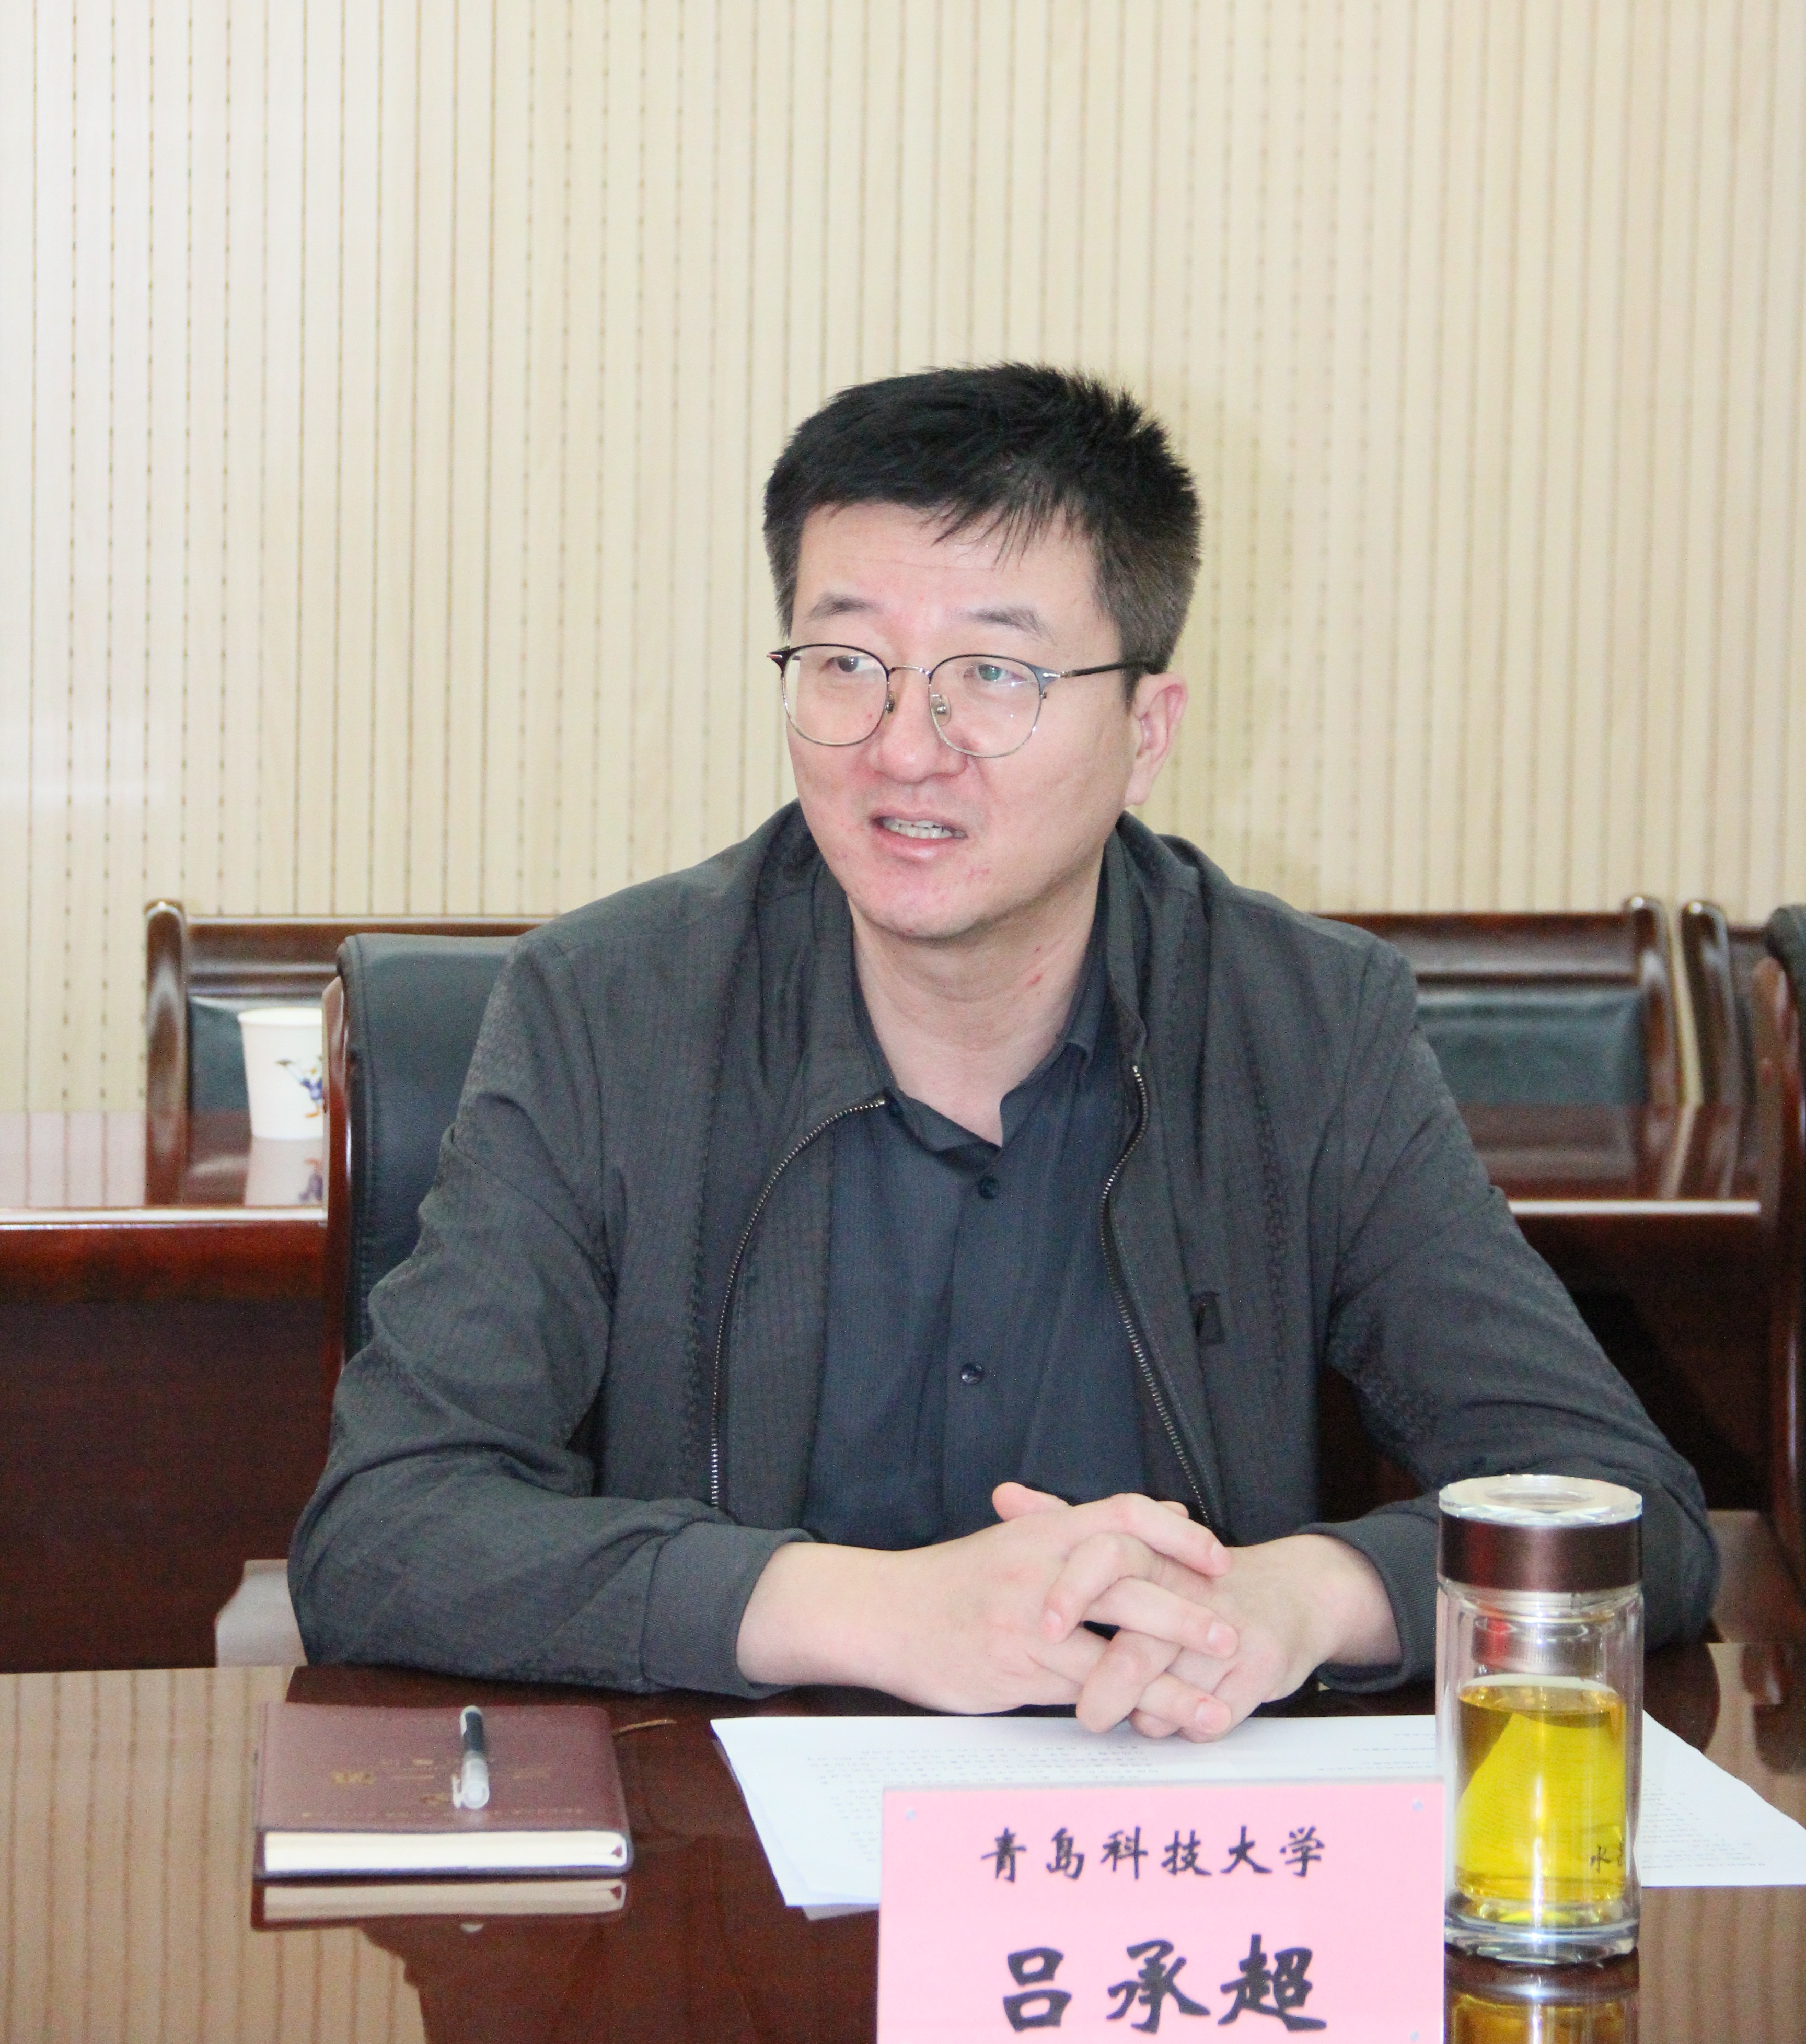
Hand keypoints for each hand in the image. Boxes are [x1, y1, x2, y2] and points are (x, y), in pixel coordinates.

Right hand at [736, 1490, 1237, 1725]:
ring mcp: (1025, 1620)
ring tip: (1213, 1708)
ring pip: (1110, 1652)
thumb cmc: (952, 1582)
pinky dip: (1119, 1710)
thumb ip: (1080, 1532)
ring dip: (1168, 1685)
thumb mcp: (1016, 1539)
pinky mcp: (1011, 1668)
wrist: (882, 1612)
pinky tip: (1148, 1727)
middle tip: (1231, 1636)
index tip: (1218, 1559)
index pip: (1125, 1515)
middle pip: (1128, 1584)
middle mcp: (1039, 1568)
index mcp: (1045, 1529)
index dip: (1177, 1534)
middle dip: (1187, 1614)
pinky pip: (1077, 1692)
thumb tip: (1160, 1513)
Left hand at [999, 1486, 1400, 1739]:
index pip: (1110, 1556)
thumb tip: (1003, 1495)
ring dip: (1140, 1710)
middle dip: (1107, 1681)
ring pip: (1171, 1685)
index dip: (1073, 1592)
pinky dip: (1182, 1725)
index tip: (1044, 1627)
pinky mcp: (1260, 1668)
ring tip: (1108, 1719)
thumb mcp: (1134, 1541)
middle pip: (1141, 1634)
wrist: (1294, 1595)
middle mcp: (1192, 1587)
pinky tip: (1166, 1723)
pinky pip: (1213, 1712)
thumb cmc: (1195, 1575)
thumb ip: (1064, 1522)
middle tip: (1080, 1708)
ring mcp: (1229, 1629)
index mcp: (1156, 1552)